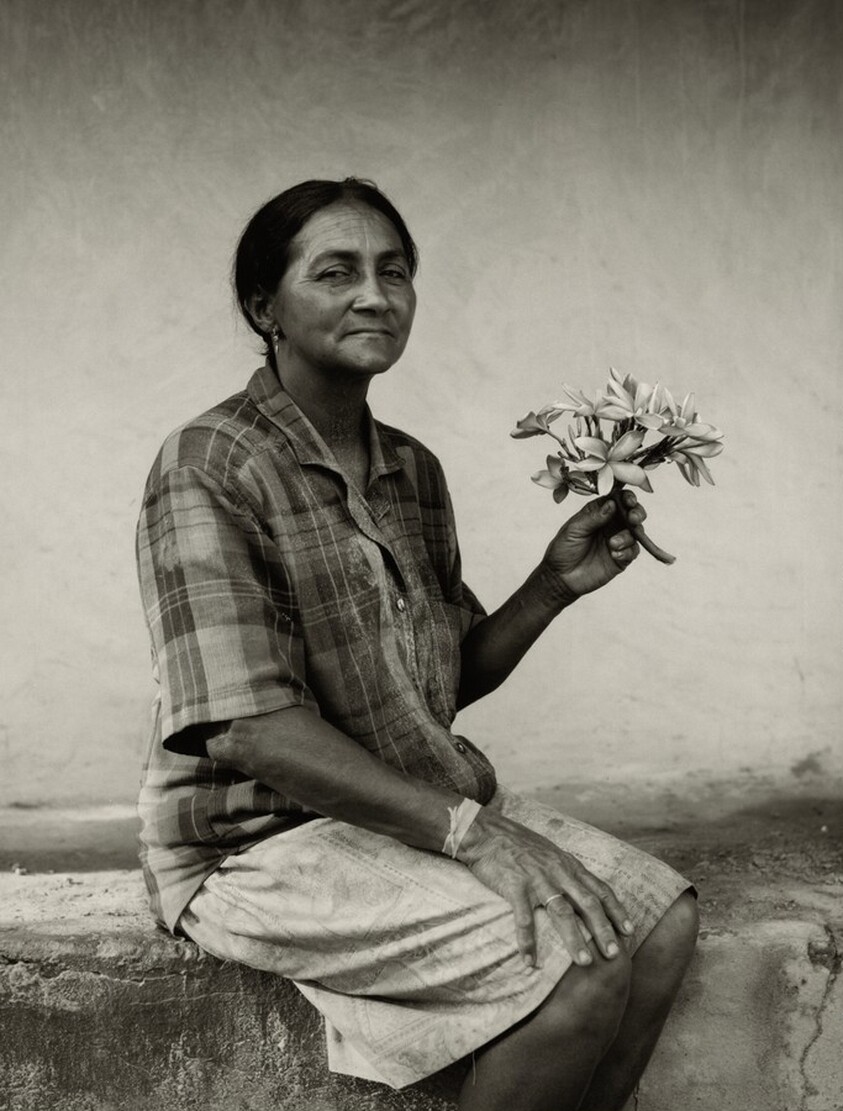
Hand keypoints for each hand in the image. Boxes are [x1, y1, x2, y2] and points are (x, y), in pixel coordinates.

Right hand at [457, 809, 632, 967]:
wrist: (487, 833)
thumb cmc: (520, 845)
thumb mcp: (551, 853)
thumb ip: (568, 871)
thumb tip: (586, 890)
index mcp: (568, 865)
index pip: (600, 889)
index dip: (616, 910)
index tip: (630, 931)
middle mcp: (557, 871)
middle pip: (587, 903)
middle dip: (603, 930)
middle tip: (614, 954)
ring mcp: (536, 879)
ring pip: (561, 912)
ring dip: (574, 939)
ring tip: (584, 962)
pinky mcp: (514, 886)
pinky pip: (523, 918)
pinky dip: (527, 941)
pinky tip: (529, 960)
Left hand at [542, 490, 644, 598]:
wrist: (560, 577)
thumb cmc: (563, 548)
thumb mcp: (575, 529)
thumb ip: (594, 517)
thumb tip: (612, 503)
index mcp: (599, 512)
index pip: (618, 499)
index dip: (627, 497)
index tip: (629, 501)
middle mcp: (611, 524)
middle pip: (632, 513)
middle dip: (637, 513)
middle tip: (632, 518)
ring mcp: (618, 541)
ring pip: (635, 532)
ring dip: (628, 536)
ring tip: (612, 544)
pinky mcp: (621, 558)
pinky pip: (633, 551)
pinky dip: (627, 552)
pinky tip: (614, 555)